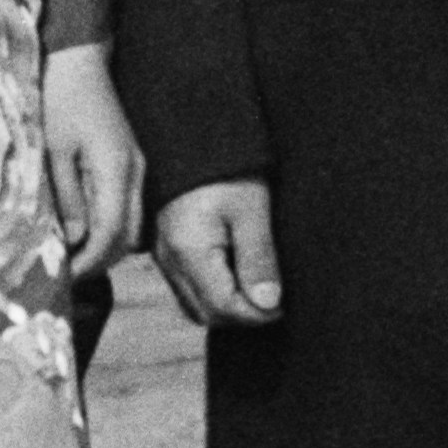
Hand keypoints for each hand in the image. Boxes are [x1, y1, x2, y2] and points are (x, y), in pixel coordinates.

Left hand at [34, 41, 147, 279]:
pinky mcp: (130, 163)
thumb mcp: (53, 150)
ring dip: (105, 248)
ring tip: (72, 257)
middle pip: (128, 238)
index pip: (111, 234)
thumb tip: (75, 240)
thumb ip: (66, 197)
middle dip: (99, 261)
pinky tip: (83, 231)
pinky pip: (127, 209)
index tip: (63, 278)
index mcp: (117, 171)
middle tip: (66, 274)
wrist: (79, 61)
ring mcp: (137, 168)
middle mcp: (135, 174)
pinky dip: (109, 229)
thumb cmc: (60, 100)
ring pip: (131, 226)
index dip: (89, 262)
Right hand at [151, 174, 282, 330]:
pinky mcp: (165, 249)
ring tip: (256, 286)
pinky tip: (235, 275)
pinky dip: (212, 293)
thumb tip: (268, 304)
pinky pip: (187, 289)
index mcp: (189, 251)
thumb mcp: (252, 210)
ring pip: (194, 305)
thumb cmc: (225, 167)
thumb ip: (258, 259)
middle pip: (206, 313)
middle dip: (242, 315)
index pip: (224, 308)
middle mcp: (169, 260)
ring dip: (227, 306)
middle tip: (274, 298)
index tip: (284, 304)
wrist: (193, 132)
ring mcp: (163, 256)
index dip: (257, 314)